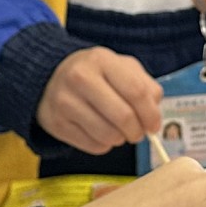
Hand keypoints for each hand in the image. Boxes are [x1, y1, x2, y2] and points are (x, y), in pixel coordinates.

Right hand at [37, 48, 162, 153]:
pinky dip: (104, 145)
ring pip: (108, 135)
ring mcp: (65, 102)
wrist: (51, 78)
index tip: (154, 126)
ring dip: (120, 139)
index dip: (151, 114)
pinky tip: (100, 132)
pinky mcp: (56, 124)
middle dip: (137, 132)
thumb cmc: (96, 74)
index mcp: (101, 60)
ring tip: (117, 130)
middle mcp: (79, 78)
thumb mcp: (122, 68)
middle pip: (123, 117)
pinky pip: (93, 146)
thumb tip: (154, 114)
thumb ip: (145, 86)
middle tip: (138, 133)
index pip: (136, 92)